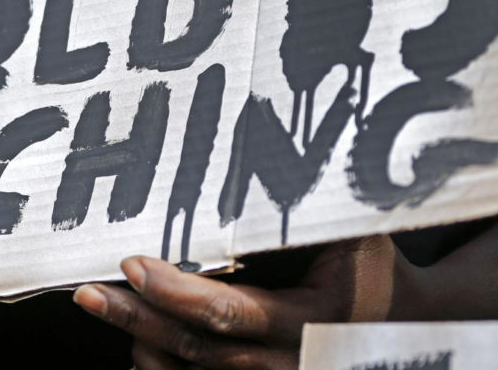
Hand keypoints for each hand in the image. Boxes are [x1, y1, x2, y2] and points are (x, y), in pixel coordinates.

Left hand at [73, 236, 395, 369]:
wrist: (407, 323)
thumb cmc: (370, 265)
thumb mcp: (352, 232)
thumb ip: (303, 211)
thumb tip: (254, 149)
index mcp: (317, 317)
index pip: (232, 313)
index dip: (177, 293)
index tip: (134, 265)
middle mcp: (295, 361)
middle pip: (200, 350)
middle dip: (138, 319)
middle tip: (90, 293)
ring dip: (144, 343)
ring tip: (107, 305)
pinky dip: (164, 368)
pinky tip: (139, 338)